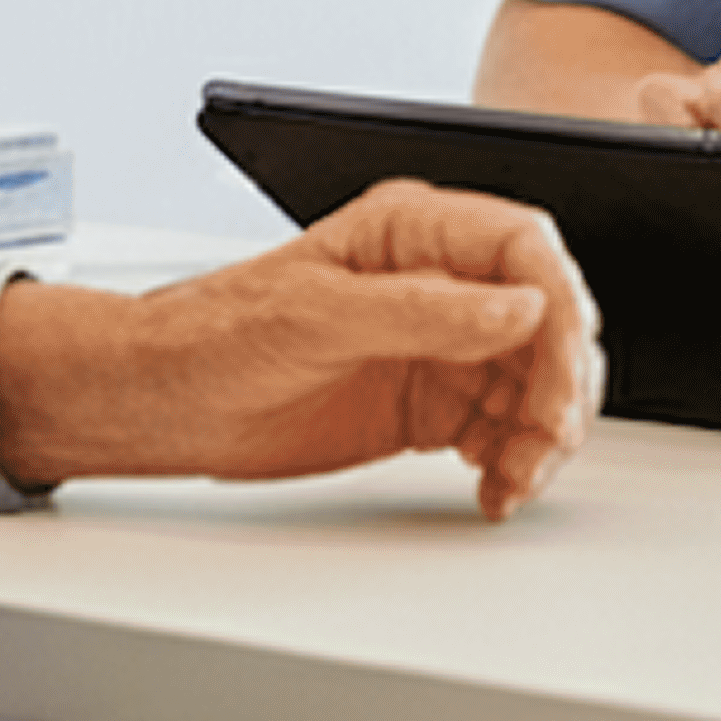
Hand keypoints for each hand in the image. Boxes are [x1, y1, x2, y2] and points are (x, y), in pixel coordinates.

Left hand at [0, 180, 601, 517]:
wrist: (160, 403)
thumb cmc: (210, 337)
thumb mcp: (316, 316)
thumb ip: (424, 311)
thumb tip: (523, 308)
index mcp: (412, 232)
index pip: (525, 249)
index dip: (560, 305)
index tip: (559, 368)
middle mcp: (436, 284)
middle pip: (547, 320)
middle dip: (559, 383)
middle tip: (544, 440)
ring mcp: (437, 347)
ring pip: (533, 381)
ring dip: (542, 433)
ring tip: (514, 478)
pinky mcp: (428, 405)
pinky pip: (501, 428)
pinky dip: (513, 462)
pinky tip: (495, 488)